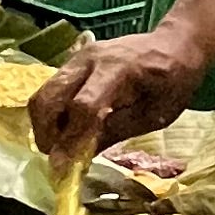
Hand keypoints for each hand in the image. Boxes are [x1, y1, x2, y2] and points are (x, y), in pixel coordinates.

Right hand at [34, 21, 204, 158]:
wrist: (172, 47)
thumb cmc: (171, 84)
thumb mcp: (151, 116)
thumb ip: (113, 133)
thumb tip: (76, 158)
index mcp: (120, 70)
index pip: (84, 106)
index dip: (71, 139)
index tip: (64, 167)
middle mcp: (91, 59)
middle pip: (50, 96)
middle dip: (46, 133)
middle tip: (56, 158)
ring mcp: (77, 58)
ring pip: (43, 93)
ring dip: (44, 125)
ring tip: (59, 146)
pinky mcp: (71, 62)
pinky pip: (50, 90)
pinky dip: (51, 114)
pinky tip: (66, 130)